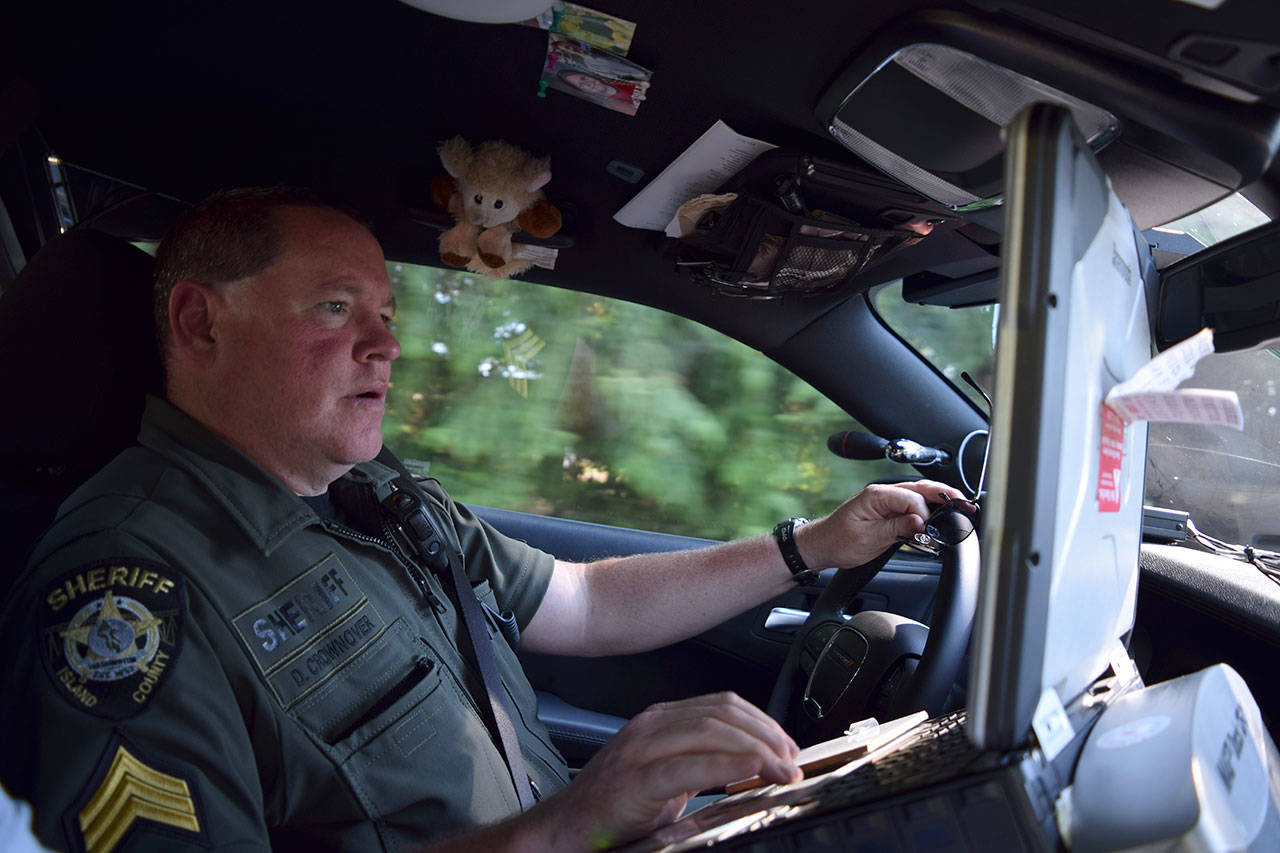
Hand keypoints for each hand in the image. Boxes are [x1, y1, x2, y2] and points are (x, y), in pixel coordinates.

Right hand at [541, 692, 799, 850]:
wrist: (565, 829)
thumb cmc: (614, 806)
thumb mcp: (666, 774)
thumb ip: (700, 761)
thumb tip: (752, 763)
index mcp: (659, 719)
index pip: (722, 705)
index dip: (762, 722)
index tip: (787, 746)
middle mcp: (651, 726)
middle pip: (723, 714)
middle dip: (767, 735)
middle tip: (792, 761)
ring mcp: (641, 750)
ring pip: (711, 732)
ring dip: (757, 749)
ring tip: (782, 770)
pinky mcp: (637, 779)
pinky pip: (691, 765)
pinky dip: (729, 764)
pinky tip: (753, 772)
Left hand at [798, 480, 970, 569]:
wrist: (822, 545)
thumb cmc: (838, 541)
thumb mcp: (868, 538)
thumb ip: (896, 528)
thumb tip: (920, 522)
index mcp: (876, 495)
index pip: (911, 498)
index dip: (924, 514)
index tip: (928, 530)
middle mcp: (882, 493)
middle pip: (920, 489)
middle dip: (944, 495)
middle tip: (964, 504)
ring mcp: (886, 500)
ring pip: (918, 495)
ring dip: (938, 500)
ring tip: (959, 506)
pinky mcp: (888, 510)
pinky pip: (912, 505)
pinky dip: (928, 508)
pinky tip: (940, 514)